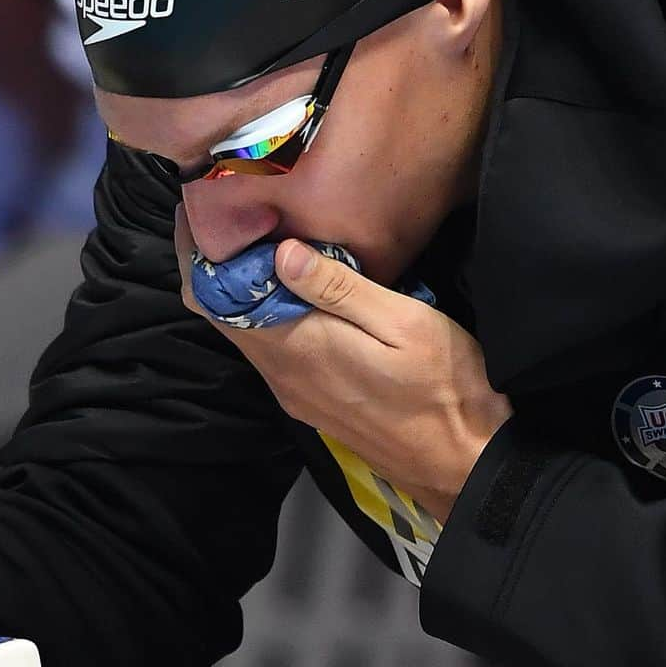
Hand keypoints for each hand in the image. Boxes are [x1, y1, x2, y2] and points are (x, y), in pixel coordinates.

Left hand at [174, 209, 513, 524]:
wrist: (466, 462)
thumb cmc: (445, 386)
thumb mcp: (403, 324)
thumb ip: (340, 289)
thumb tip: (280, 252)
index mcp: (296, 347)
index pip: (214, 297)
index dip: (199, 250)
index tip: (210, 204)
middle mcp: (281, 373)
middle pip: (218, 313)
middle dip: (216, 262)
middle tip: (234, 208)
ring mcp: (294, 392)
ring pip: (243, 331)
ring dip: (241, 287)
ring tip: (262, 235)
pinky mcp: (311, 402)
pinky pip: (268, 349)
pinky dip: (264, 313)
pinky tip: (293, 286)